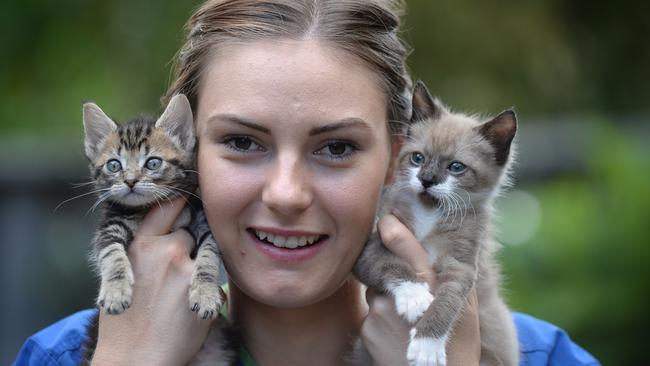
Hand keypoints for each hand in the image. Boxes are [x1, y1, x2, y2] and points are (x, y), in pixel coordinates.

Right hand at [91, 198, 211, 365]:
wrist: (135, 357)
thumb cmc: (125, 324)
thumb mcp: (124, 277)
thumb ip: (144, 256)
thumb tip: (166, 242)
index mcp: (138, 245)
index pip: (165, 208)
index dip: (178, 202)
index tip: (187, 199)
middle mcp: (162, 249)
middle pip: (189, 229)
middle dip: (191, 239)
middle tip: (188, 255)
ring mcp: (184, 264)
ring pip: (205, 246)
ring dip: (202, 259)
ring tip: (191, 276)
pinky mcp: (201, 284)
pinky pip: (214, 274)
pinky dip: (209, 287)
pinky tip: (199, 302)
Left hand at [360, 214, 480, 365]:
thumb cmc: (458, 347)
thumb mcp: (465, 309)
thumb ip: (450, 278)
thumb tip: (440, 252)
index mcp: (428, 284)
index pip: (401, 243)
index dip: (391, 228)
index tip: (387, 221)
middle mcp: (399, 294)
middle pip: (385, 268)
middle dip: (393, 273)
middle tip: (409, 289)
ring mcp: (378, 312)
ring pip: (377, 292)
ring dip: (387, 298)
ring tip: (405, 318)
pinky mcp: (366, 329)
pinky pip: (370, 314)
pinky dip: (380, 320)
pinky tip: (396, 334)